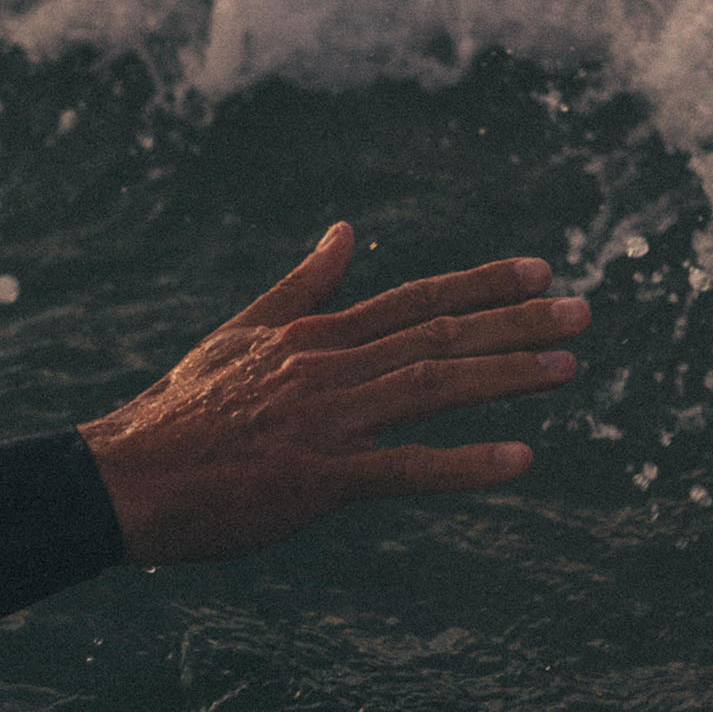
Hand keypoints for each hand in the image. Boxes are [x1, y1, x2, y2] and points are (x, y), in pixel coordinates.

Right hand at [77, 221, 590, 564]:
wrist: (126, 479)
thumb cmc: (180, 415)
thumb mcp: (240, 336)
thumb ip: (302, 289)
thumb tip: (345, 232)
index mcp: (313, 336)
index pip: (415, 300)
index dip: (483, 285)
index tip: (542, 272)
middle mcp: (327, 367)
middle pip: (439, 334)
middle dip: (518, 323)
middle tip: (586, 312)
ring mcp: (325, 420)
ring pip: (432, 386)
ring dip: (506, 377)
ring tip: (569, 371)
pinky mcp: (318, 478)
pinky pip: (405, 469)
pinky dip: (464, 464)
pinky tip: (519, 461)